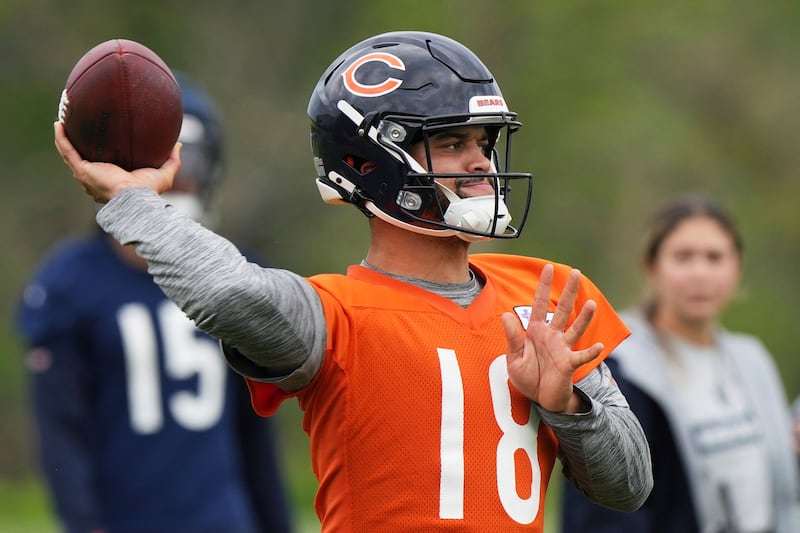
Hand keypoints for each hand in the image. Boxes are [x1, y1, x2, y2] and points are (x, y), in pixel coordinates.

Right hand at [53, 121, 180, 203]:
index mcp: (113, 179)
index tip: (100, 140)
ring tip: (62, 122)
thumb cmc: (148, 191)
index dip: (98, 154)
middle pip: (82, 159)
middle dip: (77, 144)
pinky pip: (68, 151)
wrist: (136, 198)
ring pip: (70, 155)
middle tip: (76, 127)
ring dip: (64, 139)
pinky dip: (61, 138)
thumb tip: (177, 144)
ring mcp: (87, 175)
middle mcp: (97, 178)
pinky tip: (59, 124)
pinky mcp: (83, 170)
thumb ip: (172, 160)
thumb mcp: (164, 173)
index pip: (102, 166)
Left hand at [501, 263, 603, 412]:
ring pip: (575, 329)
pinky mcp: (569, 364)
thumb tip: (505, 315)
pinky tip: (599, 346)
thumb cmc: (527, 376)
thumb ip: (511, 337)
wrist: (539, 397)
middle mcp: (552, 335)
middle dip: (569, 291)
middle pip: (562, 309)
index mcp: (536, 330)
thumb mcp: (514, 357)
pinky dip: (590, 352)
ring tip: (591, 304)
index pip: (540, 303)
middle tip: (577, 272)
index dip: (544, 286)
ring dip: (583, 317)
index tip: (548, 267)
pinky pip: (581, 357)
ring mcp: (562, 348)